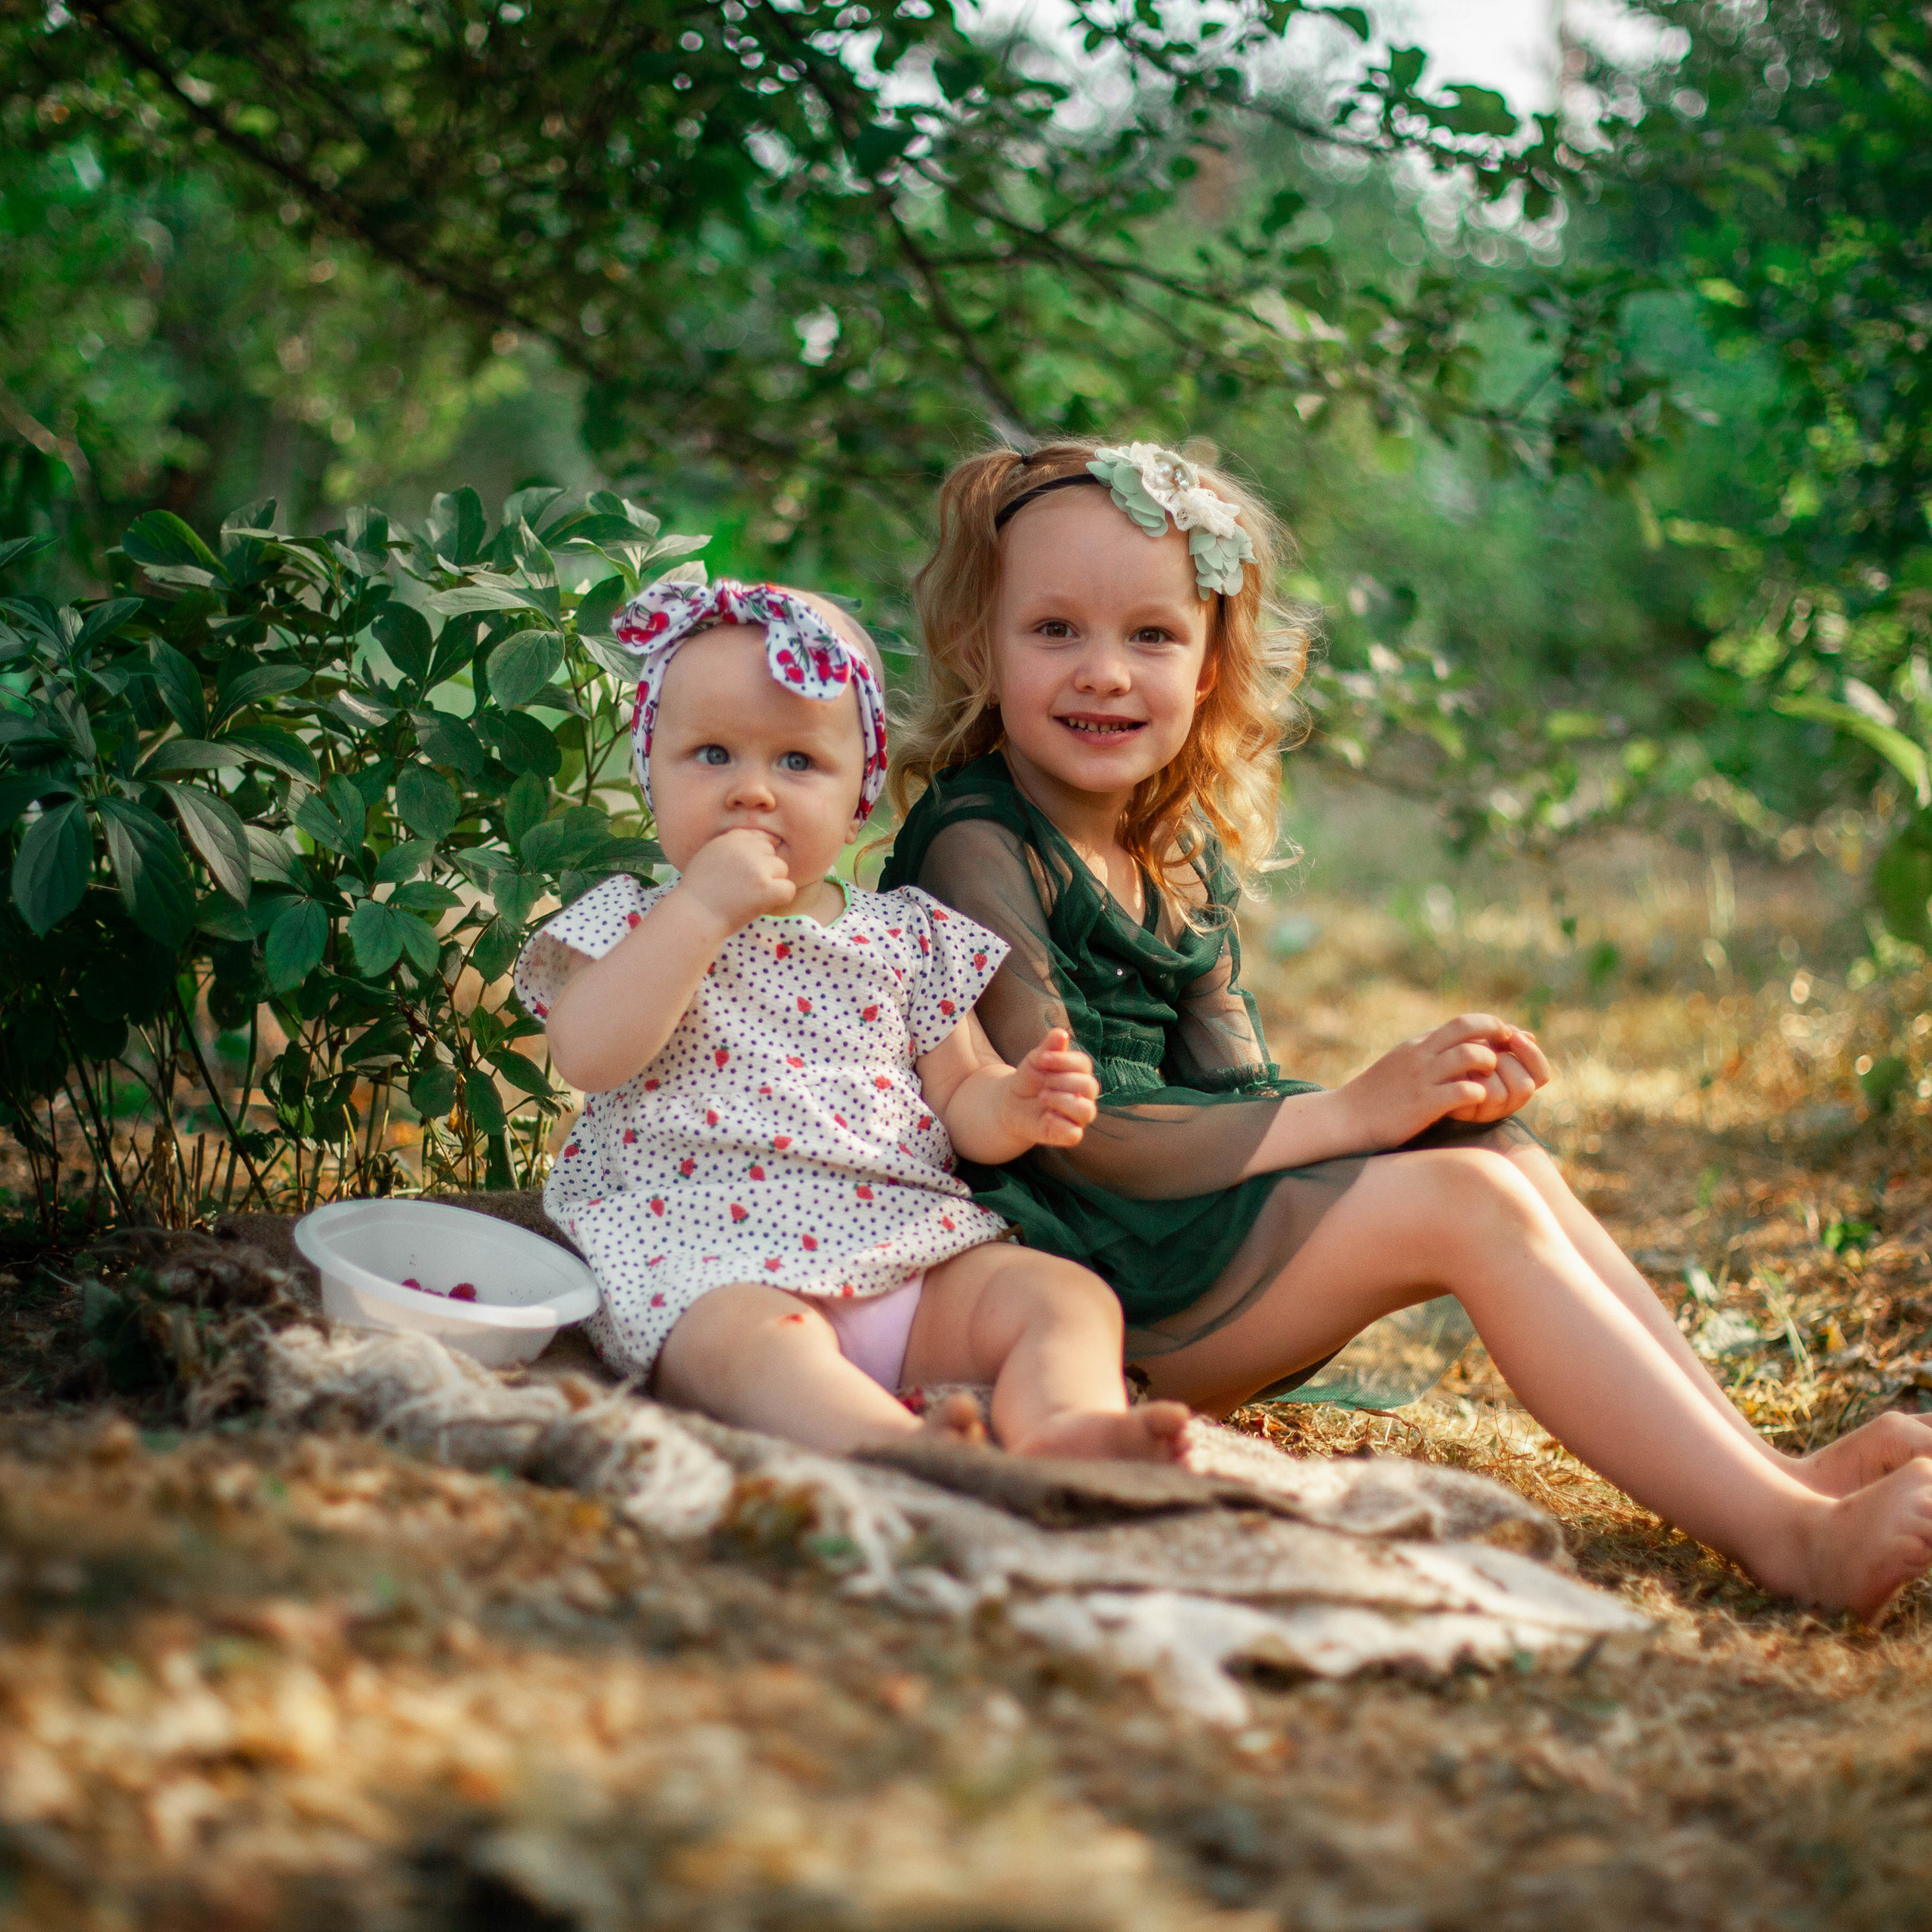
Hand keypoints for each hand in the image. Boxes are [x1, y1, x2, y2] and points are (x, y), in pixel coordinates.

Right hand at [673, 827, 794, 934]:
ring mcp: (757, 867)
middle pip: (771, 852)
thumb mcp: (709, 856)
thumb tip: (759, 843)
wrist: (695, 915)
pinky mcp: (766, 887)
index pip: (759, 837)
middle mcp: (745, 849)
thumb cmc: (699, 892)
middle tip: (748, 886)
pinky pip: (788, 888)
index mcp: (731, 839)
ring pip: (782, 868)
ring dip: (772, 882)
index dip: (757, 855)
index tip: (748, 871)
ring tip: (752, 895)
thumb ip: (731, 846)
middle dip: (764, 868)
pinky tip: (765, 904)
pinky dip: (780, 898)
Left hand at [1000, 1027, 1099, 1148]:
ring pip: (1087, 1111)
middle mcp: (1083, 1095)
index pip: (1084, 1064)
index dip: (1064, 1060)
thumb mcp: (1035, 1061)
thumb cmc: (1029, 1079)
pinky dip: (1060, 1123)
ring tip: (1043, 1097)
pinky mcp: (1067, 1134)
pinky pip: (1074, 1133)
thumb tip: (1061, 1033)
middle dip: (1062, 1081)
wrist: (1010, 1103)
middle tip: (1042, 1081)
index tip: (1041, 1059)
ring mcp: (1077, 1116)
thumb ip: (1049, 1047)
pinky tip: (1045, 1116)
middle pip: (1089, 1086)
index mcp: (1079, 1073)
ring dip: (1062, 1101)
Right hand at [1338, 1014, 1550, 1147]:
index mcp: (1418, 1044)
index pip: (1462, 1022)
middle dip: (1496, 1034)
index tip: (1506, 1041)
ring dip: (1488, 1064)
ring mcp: (1422, 1078)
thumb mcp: (1403, 1065)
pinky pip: (1462, 1092)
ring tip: (1490, 1079)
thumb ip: (1429, 1055)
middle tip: (1509, 1052)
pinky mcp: (1423, 1104)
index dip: (1491, 1026)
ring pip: (1470, 1055)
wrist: (1346, 1117)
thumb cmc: (1378, 1096)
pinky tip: (1478, 1103)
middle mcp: (1421, 1055)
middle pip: (1467, 1027)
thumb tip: (1459, 1048)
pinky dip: (1479, 1095)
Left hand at [1445, 1024, 1550, 1123]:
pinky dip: (1463, 1080)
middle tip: (1483, 1053)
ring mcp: (1485, 1111)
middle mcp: (1505, 1101)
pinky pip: (1473, 1098)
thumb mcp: (1479, 1040)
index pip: (1541, 1075)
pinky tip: (1452, 1072)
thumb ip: (1502, 1038)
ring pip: (1499, 1094)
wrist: (1419, 1071)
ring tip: (1464, 1063)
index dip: (1532, 1055)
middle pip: (1524, 1086)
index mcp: (1515, 1081)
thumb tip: (1527, 1035)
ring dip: (1482, 1071)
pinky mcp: (1464, 1113)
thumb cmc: (1451, 1051)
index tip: (1514, 1037)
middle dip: (1502, 1063)